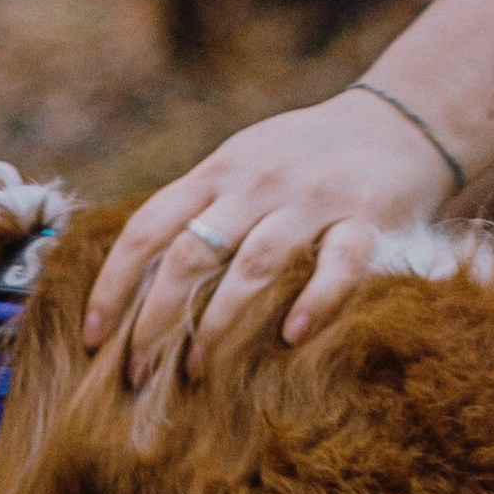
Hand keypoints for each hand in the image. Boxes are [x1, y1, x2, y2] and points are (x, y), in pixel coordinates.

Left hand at [83, 90, 454, 383]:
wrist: (400, 120)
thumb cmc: (307, 156)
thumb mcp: (242, 165)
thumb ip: (199, 209)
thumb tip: (137, 276)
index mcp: (218, 173)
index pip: (149, 228)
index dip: (114, 283)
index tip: (93, 335)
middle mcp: (258, 184)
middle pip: (189, 255)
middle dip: (155, 319)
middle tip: (137, 372)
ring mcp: (312, 200)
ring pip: (253, 264)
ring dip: (219, 324)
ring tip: (196, 373)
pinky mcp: (367, 218)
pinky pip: (338, 265)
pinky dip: (313, 303)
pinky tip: (291, 339)